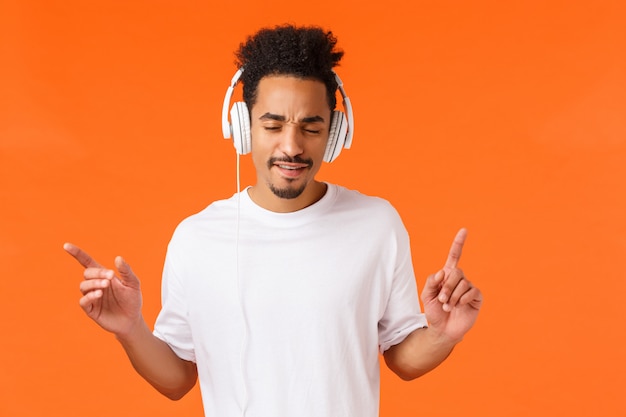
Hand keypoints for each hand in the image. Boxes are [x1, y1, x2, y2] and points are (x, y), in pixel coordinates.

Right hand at [64, 243, 142, 337]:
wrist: (132, 320)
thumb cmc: (132, 300)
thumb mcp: (133, 284)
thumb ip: (126, 271)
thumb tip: (118, 258)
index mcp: (104, 276)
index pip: (87, 262)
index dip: (77, 253)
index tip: (66, 246)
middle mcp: (95, 285)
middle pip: (87, 273)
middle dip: (97, 273)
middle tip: (110, 277)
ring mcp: (92, 297)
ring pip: (83, 286)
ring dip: (94, 283)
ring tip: (106, 285)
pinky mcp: (91, 310)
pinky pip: (83, 302)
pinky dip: (89, 296)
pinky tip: (99, 294)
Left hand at [421, 228, 482, 342]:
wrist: (442, 330)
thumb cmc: (434, 311)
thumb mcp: (426, 295)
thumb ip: (431, 281)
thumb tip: (443, 271)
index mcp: (448, 275)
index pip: (455, 256)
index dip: (459, 243)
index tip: (464, 230)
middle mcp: (460, 279)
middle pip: (457, 272)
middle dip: (447, 288)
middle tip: (441, 301)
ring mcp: (469, 288)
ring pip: (463, 284)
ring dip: (453, 297)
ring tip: (448, 307)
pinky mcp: (476, 298)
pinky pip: (472, 292)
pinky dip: (462, 300)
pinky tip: (459, 307)